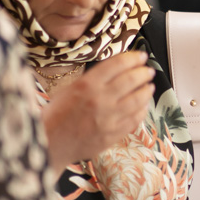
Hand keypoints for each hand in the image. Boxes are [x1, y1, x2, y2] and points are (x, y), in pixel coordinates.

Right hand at [42, 51, 154, 172]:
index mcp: (87, 85)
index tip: (141, 56)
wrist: (49, 143)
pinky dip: (142, 110)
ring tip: (149, 86)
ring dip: (146, 91)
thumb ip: (93, 79)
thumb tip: (118, 69)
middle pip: (131, 80)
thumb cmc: (57, 114)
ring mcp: (108, 119)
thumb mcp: (70, 88)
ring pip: (137, 100)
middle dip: (143, 73)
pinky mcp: (113, 135)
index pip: (117, 65)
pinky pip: (134, 120)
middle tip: (149, 70)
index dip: (133, 58)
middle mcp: (100, 100)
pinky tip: (143, 105)